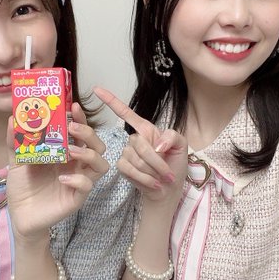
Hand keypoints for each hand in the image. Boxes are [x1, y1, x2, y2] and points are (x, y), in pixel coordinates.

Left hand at [6, 102, 108, 240]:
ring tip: (71, 151)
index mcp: (66, 154)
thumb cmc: (23, 187)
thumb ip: (15, 141)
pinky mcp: (76, 198)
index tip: (73, 107)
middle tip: (72, 128)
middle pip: (97, 146)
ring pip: (101, 165)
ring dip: (89, 154)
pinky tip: (63, 178)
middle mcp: (76, 166)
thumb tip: (12, 118)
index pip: (81, 133)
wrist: (20, 216)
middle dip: (89, 134)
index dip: (81, 120)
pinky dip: (79, 179)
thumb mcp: (17, 161)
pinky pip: (87, 186)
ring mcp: (79, 181)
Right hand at [93, 87, 187, 208]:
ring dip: (151, 170)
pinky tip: (152, 183)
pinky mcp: (123, 168)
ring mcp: (127, 153)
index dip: (111, 101)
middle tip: (167, 171)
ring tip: (160, 178)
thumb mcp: (182, 146)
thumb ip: (172, 136)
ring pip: (133, 157)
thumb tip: (156, 144)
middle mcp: (135, 140)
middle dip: (155, 160)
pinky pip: (128, 168)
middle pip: (138, 142)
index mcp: (147, 130)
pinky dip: (144, 178)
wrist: (170, 189)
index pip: (126, 113)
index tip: (96, 89)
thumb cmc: (175, 166)